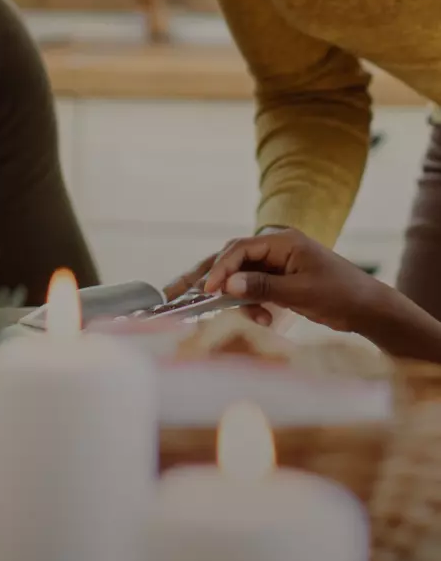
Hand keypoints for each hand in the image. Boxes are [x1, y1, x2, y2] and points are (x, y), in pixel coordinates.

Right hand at [198, 229, 383, 336]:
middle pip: (235, 258)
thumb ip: (262, 286)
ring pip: (243, 275)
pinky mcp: (280, 279)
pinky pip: (255, 287)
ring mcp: (278, 263)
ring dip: (240, 297)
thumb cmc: (340, 295)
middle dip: (217, 278)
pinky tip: (264, 318)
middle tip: (192, 294)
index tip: (209, 290)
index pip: (240, 249)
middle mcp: (277, 247)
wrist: (368, 308)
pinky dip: (253, 303)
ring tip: (252, 317)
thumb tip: (227, 284)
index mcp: (283, 241)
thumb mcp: (300, 292)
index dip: (221, 268)